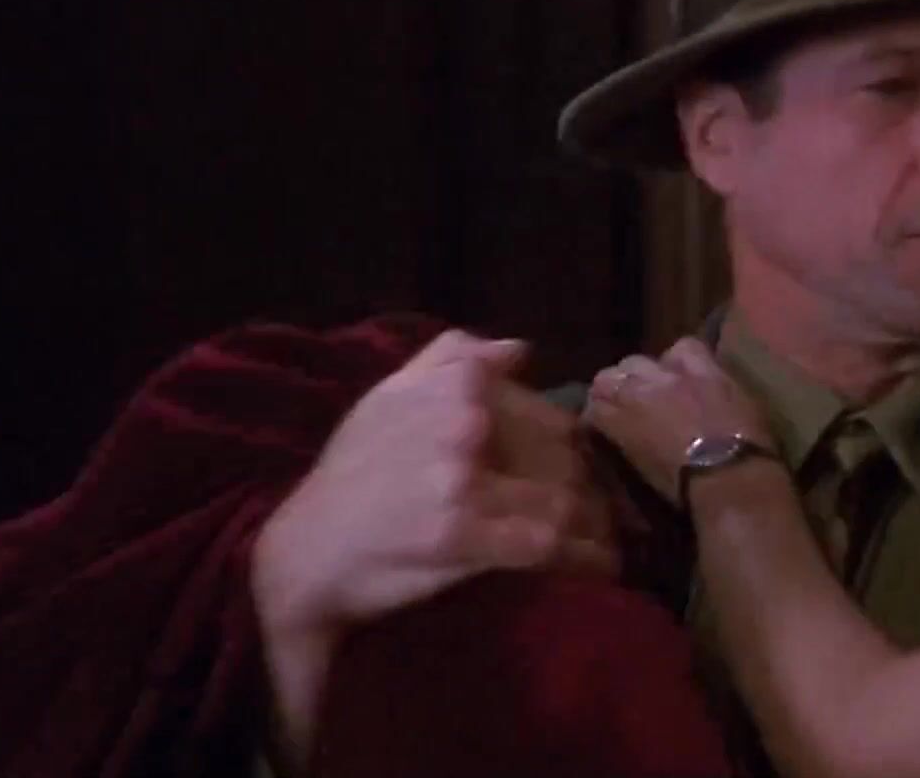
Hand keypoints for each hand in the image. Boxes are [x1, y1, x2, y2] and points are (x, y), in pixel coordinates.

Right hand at [253, 330, 617, 642]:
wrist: (305, 551)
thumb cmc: (350, 473)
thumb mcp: (387, 399)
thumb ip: (451, 360)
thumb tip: (518, 348)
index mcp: (455, 383)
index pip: (549, 414)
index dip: (572, 452)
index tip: (585, 478)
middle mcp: (463, 422)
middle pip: (565, 454)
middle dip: (591, 490)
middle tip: (609, 517)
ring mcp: (463, 478)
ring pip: (563, 498)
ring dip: (597, 527)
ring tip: (614, 546)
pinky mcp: (462, 533)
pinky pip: (546, 544)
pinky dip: (583, 559)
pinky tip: (603, 571)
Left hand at [583, 337, 773, 504]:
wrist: (726, 475)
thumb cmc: (748, 443)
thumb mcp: (744, 402)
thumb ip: (720, 386)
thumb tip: (709, 388)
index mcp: (700, 366)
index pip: (682, 347)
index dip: (675, 366)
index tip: (677, 384)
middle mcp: (664, 373)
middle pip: (636, 361)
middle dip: (635, 377)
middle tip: (640, 400)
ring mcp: (638, 396)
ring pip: (606, 379)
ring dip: (610, 393)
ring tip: (615, 413)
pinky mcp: (619, 424)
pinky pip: (595, 411)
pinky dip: (596, 418)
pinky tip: (604, 432)